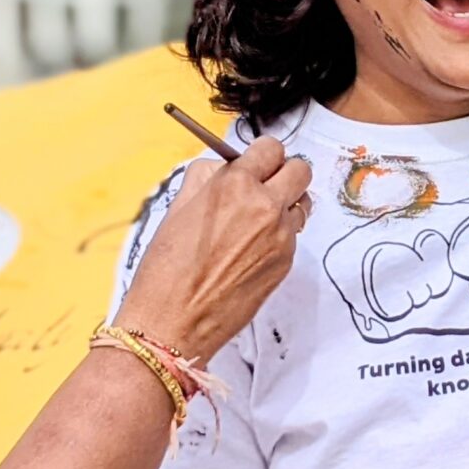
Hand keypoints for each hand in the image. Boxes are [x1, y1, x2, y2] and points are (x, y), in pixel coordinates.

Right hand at [120, 135, 312, 359]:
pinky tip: (250, 251)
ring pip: (301, 204)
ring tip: (257, 221)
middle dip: (284, 174)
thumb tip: (225, 167)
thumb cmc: (167, 269)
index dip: (262, 155)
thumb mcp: (179, 207)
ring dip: (285, 205)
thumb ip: (208, 178)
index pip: (270, 148)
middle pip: (300, 171)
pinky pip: (292, 235)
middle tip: (265, 185)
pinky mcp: (285, 262)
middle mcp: (264, 206)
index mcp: (235, 184)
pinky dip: (278, 236)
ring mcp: (280, 236)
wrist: (173, 321)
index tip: (255, 162)